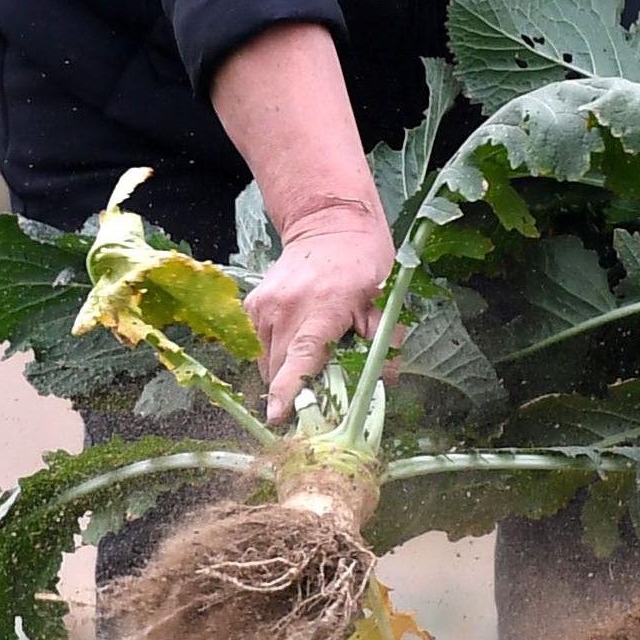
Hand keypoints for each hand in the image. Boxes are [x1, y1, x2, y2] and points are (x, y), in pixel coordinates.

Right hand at [243, 200, 392, 423]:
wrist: (328, 224)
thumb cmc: (360, 260)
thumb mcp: (382, 298)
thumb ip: (383, 340)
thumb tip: (387, 377)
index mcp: (323, 306)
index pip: (302, 354)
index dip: (290, 388)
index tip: (279, 414)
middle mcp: (286, 306)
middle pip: (279, 368)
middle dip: (294, 391)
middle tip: (315, 397)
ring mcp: (264, 305)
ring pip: (265, 361)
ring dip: (283, 372)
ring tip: (308, 361)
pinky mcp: (252, 304)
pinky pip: (257, 345)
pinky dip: (273, 354)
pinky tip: (293, 343)